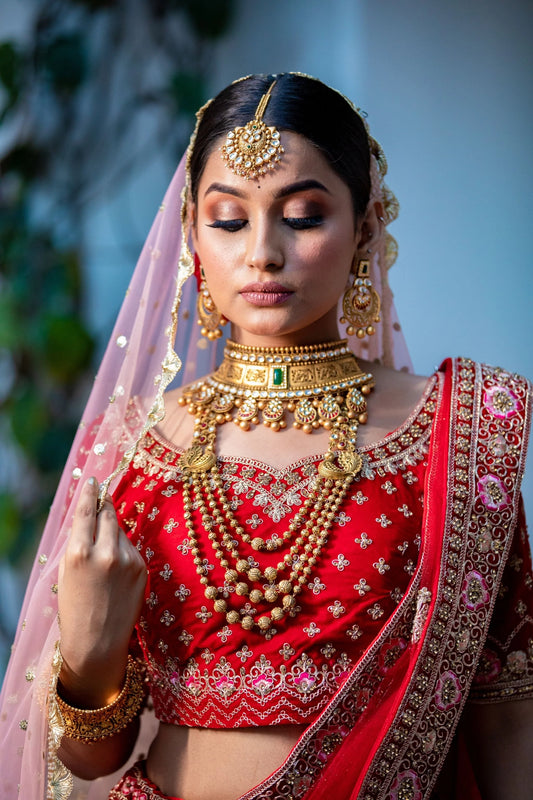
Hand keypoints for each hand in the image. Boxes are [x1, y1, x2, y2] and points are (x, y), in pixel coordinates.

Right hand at [58, 477, 146, 706]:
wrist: (98, 642)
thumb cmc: (75, 607)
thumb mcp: (67, 572)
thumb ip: (79, 543)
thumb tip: (91, 516)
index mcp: (79, 553)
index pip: (87, 511)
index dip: (90, 492)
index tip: (93, 480)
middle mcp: (106, 553)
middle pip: (108, 515)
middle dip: (105, 506)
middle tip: (103, 498)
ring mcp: (127, 560)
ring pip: (120, 531)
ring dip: (113, 532)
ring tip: (104, 554)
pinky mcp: (141, 567)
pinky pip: (130, 547)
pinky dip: (123, 550)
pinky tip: (115, 569)